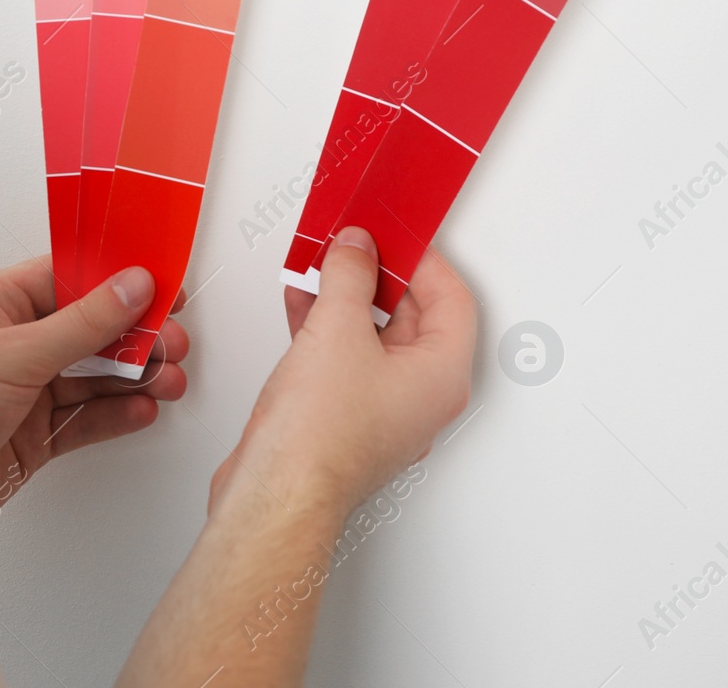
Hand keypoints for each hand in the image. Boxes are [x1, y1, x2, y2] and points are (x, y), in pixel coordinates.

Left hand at [0, 256, 187, 537]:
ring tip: (169, 381)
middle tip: (172, 344)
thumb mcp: (12, 353)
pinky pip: (85, 419)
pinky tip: (141, 410)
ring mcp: (23, 392)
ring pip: (94, 375)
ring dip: (135, 377)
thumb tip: (131, 287)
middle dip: (136, 336)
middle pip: (91, 329)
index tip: (164, 286)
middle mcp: (13, 344)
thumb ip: (81, 323)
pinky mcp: (30, 438)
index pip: (71, 278)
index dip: (120, 281)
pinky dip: (117, 415)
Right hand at [210, 227, 475, 519]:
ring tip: (322, 265)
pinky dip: (327, 327)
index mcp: (442, 375)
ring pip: (376, 337)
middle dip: (380, 275)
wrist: (276, 495)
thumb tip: (358, 248)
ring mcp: (385, 411)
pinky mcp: (348, 419)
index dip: (422, 258)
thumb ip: (351, 276)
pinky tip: (301, 303)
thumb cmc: (320, 437)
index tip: (393, 233)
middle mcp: (422, 396)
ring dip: (348, 298)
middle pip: (415, 316)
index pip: (452, 298)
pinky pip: (347, 359)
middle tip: (355, 243)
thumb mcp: (338, 328)